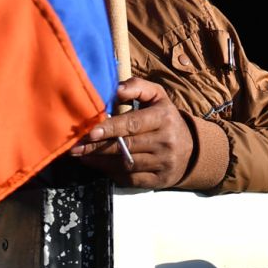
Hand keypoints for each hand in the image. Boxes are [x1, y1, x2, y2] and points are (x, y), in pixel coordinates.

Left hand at [69, 78, 192, 189]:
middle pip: (126, 146)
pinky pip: (131, 180)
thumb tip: (117, 90)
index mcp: (163, 117)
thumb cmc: (164, 118)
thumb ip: (137, 87)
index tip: (90, 132)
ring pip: (126, 165)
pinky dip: (112, 174)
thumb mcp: (156, 96)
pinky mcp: (160, 180)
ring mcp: (164, 163)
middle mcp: (166, 141)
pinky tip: (99, 165)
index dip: (110, 128)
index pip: (133, 124)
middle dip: (98, 147)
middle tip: (76, 147)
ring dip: (101, 161)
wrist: (191, 148)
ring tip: (83, 155)